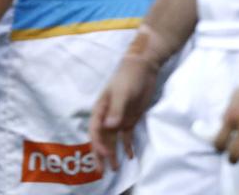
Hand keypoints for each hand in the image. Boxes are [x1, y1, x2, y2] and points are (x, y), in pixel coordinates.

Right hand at [89, 55, 160, 171]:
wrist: (142, 67)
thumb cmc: (128, 77)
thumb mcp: (122, 92)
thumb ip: (116, 109)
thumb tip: (109, 126)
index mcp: (100, 109)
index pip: (95, 130)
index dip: (97, 143)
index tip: (105, 154)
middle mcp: (107, 116)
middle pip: (102, 139)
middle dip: (101, 155)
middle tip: (102, 172)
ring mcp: (118, 119)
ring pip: (113, 140)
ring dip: (113, 154)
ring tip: (115, 169)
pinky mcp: (129, 119)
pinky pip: (126, 136)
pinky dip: (127, 146)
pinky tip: (130, 156)